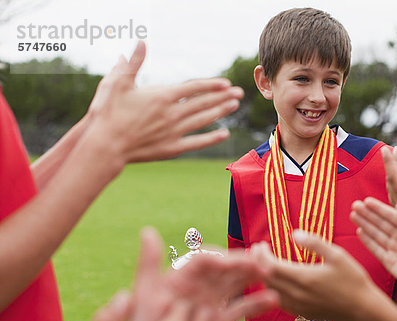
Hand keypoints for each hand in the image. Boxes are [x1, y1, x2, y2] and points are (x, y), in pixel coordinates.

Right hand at [84, 41, 243, 165]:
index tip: (225, 83)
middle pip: (203, 103)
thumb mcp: (117, 83)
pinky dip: (211, 138)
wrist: (104, 145)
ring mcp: (173, 132)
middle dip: (223, 97)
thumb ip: (132, 64)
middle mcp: (171, 114)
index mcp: (161, 97)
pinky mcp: (171, 148)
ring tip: (234, 106)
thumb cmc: (107, 112)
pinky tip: (224, 133)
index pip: (193, 88)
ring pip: (203, 120)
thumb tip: (140, 43)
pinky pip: (196, 142)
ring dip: (220, 112)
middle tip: (239, 93)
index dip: (211, 85)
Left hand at [129, 228, 277, 320]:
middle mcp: (197, 286)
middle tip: (264, 265)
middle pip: (225, 269)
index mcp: (181, 276)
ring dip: (253, 277)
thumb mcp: (145, 294)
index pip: (205, 260)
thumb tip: (148, 231)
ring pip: (236, 284)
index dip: (222, 258)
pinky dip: (256, 304)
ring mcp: (209, 302)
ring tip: (271, 274)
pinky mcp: (217, 320)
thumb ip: (148, 263)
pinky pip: (240, 309)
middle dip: (245, 264)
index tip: (237, 262)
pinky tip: (273, 300)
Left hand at [255, 230, 377, 320]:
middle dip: (258, 264)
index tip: (260, 245)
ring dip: (264, 277)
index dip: (260, 255)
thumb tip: (294, 233)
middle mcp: (297, 295)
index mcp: (304, 278)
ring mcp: (298, 306)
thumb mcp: (337, 255)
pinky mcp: (302, 313)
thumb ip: (314, 243)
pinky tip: (277, 281)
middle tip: (257, 252)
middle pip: (266, 279)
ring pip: (271, 291)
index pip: (270, 266)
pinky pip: (279, 301)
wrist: (363, 309)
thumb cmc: (353, 279)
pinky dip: (273, 289)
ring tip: (264, 264)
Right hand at [351, 199, 396, 303]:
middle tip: (354, 205)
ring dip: (364, 224)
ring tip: (353, 215)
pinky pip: (375, 248)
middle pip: (381, 223)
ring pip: (376, 234)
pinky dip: (367, 241)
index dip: (378, 208)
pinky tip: (359, 231)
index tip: (366, 200)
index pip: (391, 215)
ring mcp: (393, 249)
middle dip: (368, 214)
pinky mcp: (388, 261)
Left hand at [381, 147, 396, 238]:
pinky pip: (395, 191)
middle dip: (391, 163)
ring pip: (392, 186)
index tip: (385, 148)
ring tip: (395, 157)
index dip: (389, 162)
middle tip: (393, 148)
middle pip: (391, 180)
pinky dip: (395, 180)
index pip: (393, 177)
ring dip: (392, 170)